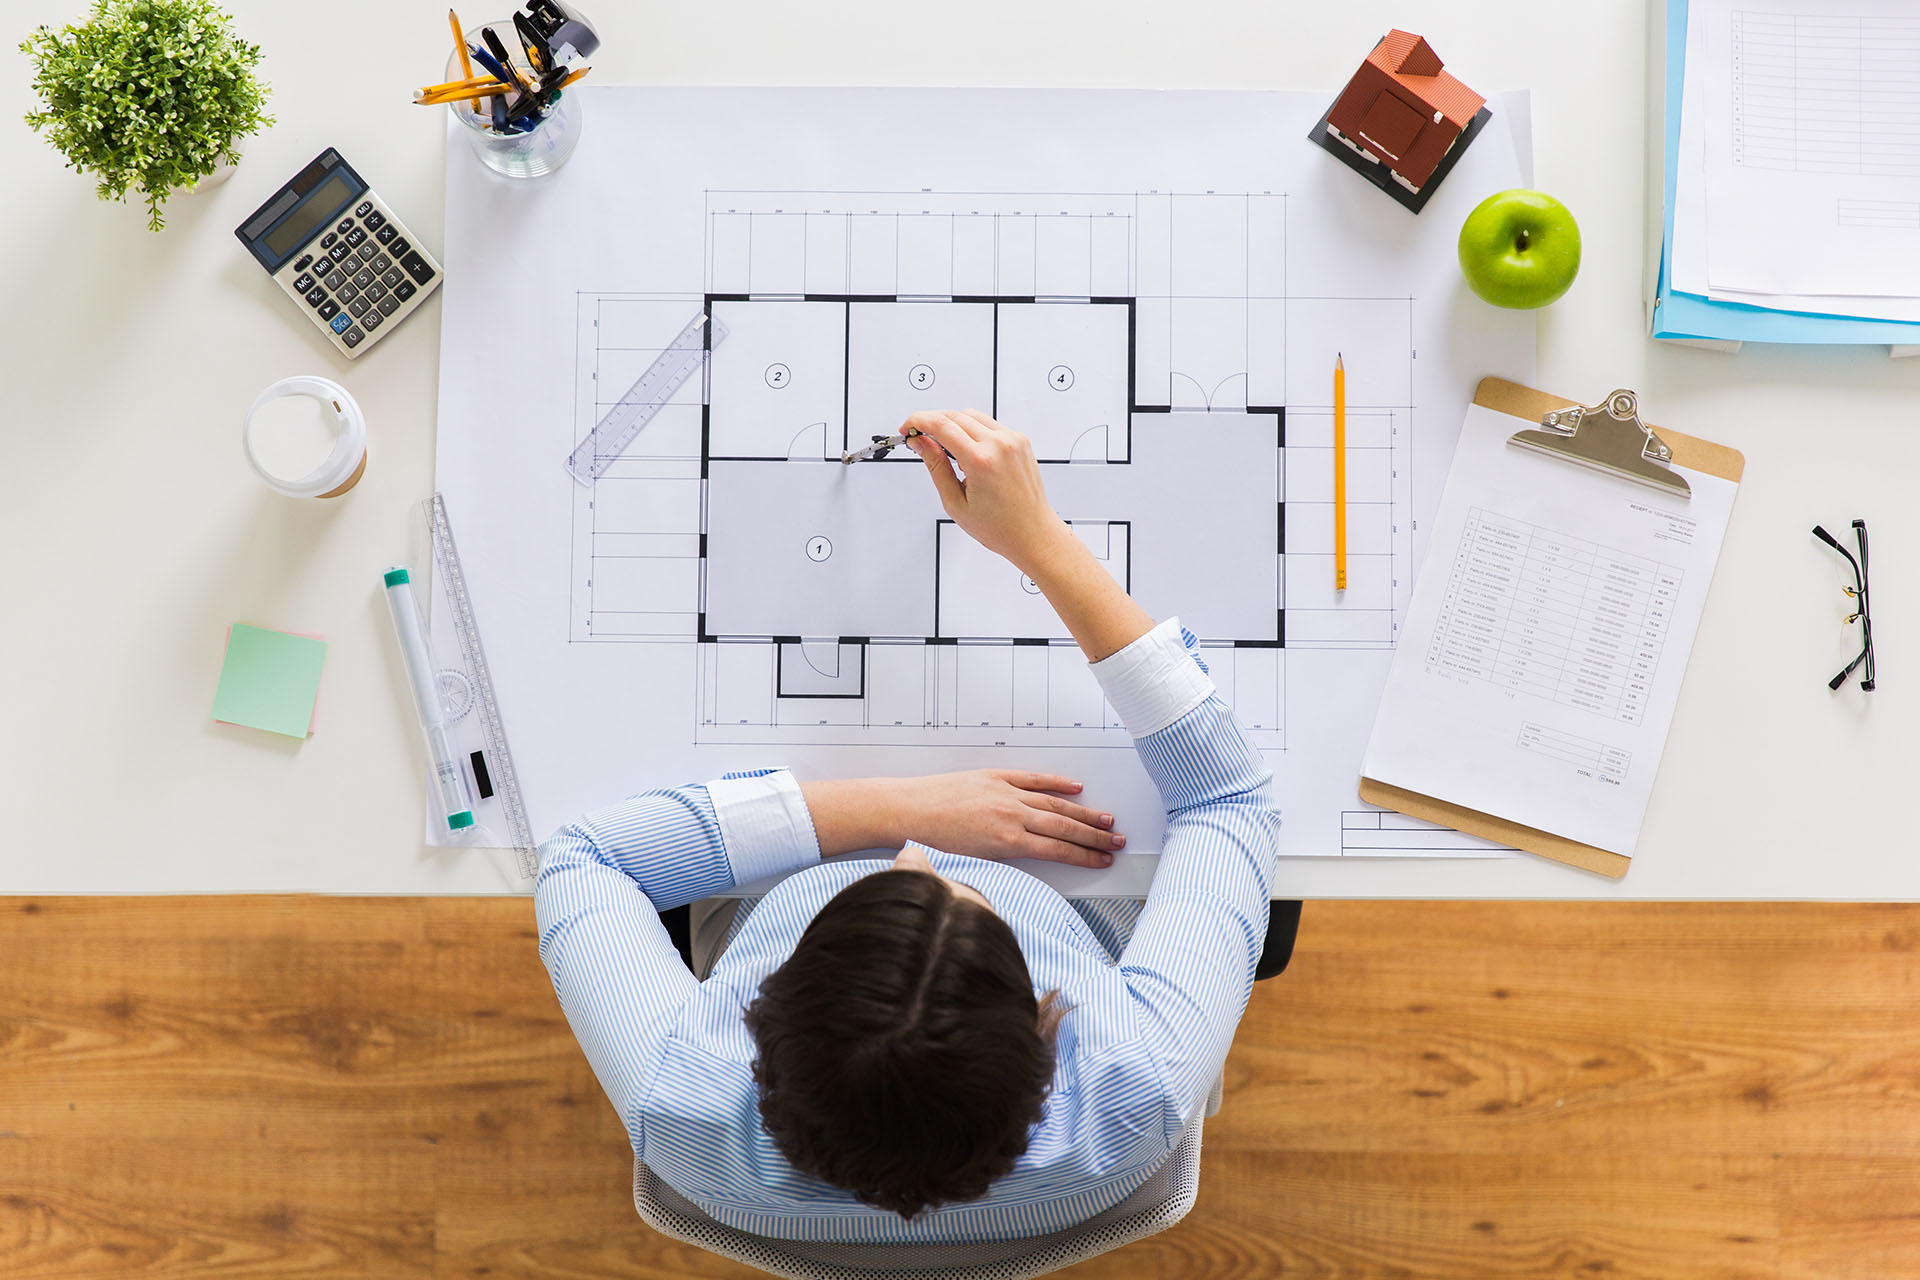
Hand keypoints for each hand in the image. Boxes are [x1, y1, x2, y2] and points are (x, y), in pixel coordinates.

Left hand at [899, 769, 1123, 868]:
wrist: (905, 811)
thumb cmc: (932, 841)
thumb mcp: (974, 863)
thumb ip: (1007, 860)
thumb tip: (1033, 859)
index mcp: (1007, 842)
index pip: (1058, 850)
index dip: (1085, 856)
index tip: (1103, 860)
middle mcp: (1011, 816)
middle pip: (1064, 827)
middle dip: (1094, 836)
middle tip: (1116, 841)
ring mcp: (1005, 793)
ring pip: (1054, 804)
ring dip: (1083, 812)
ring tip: (1104, 819)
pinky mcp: (994, 777)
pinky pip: (1032, 779)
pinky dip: (1055, 783)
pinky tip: (1074, 788)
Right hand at [903, 410, 1072, 574]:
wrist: (1033, 533)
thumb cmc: (1000, 527)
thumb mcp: (955, 502)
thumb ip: (936, 467)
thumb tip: (920, 443)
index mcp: (982, 461)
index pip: (941, 425)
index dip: (918, 422)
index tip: (907, 428)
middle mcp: (1000, 445)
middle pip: (954, 415)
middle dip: (931, 421)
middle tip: (919, 437)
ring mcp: (1013, 440)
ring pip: (971, 415)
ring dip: (952, 423)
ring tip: (944, 449)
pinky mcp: (1020, 441)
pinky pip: (989, 424)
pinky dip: (972, 429)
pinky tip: (967, 451)